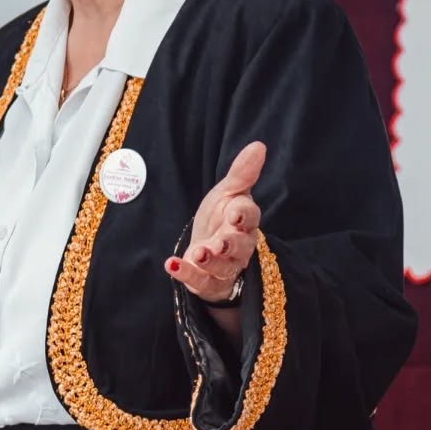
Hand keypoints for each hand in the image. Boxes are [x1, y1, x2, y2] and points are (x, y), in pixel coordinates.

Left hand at [165, 141, 264, 304]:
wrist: (206, 252)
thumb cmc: (220, 219)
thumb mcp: (227, 193)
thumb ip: (242, 173)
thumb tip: (258, 145)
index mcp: (244, 221)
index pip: (249, 217)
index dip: (243, 215)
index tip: (235, 213)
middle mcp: (239, 247)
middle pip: (240, 247)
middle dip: (230, 245)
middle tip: (220, 242)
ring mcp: (225, 267)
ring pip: (223, 267)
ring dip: (210, 261)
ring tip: (198, 253)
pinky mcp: (209, 283)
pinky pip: (201, 281)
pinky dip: (186, 274)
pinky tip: (172, 264)